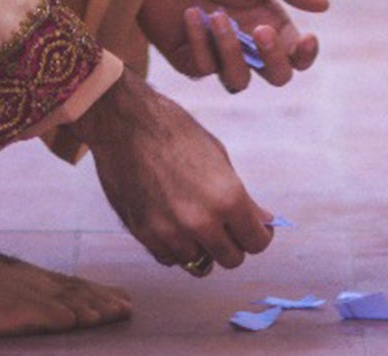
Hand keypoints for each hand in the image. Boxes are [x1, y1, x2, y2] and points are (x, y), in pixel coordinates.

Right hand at [71, 68, 274, 273]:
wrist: (124, 122)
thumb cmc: (173, 130)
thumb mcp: (217, 154)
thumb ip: (241, 196)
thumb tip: (263, 221)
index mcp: (226, 197)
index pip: (257, 242)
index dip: (257, 234)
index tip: (252, 227)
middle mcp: (201, 222)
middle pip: (232, 259)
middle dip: (231, 242)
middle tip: (223, 223)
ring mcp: (171, 233)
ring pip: (200, 264)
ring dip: (202, 247)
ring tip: (193, 218)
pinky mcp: (145, 236)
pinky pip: (170, 259)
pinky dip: (175, 247)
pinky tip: (171, 220)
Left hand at [138, 0, 327, 91]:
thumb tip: (325, 5)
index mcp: (268, 18)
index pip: (298, 52)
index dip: (307, 55)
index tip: (305, 40)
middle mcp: (247, 43)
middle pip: (278, 76)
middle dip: (273, 58)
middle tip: (259, 30)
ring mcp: (219, 55)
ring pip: (240, 81)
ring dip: (231, 51)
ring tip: (213, 15)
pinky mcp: (190, 61)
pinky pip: (205, 68)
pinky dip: (200, 42)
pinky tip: (189, 14)